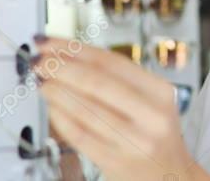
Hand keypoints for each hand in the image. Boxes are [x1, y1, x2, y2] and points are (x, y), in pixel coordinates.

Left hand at [32, 35, 209, 180]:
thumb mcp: (151, 101)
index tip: (51, 42)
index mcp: (159, 91)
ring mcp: (134, 140)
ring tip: (41, 81)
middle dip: (60, 67)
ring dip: (56, 91)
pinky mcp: (116, 162)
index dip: (74, 49)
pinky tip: (52, 107)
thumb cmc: (154, 134)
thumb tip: (68, 57)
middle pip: (96, 82)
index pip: (110, 61)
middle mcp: (150, 115)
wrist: (170, 176)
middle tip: (38, 60)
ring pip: (84, 109)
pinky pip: (80, 136)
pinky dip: (61, 118)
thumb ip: (118, 80)